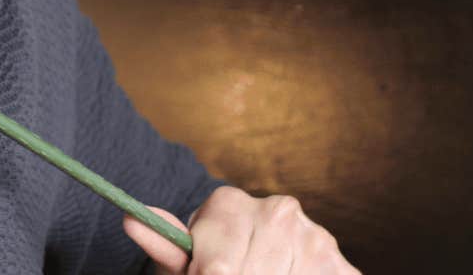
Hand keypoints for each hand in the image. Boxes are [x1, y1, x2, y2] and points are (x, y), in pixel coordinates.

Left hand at [124, 186, 357, 273]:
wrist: (258, 256)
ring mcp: (314, 236)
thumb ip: (165, 245)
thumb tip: (131, 220)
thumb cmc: (214, 262)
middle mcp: (277, 210)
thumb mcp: (187, 259)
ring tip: (257, 274)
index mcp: (229, 204)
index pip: (215, 270)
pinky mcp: (341, 264)